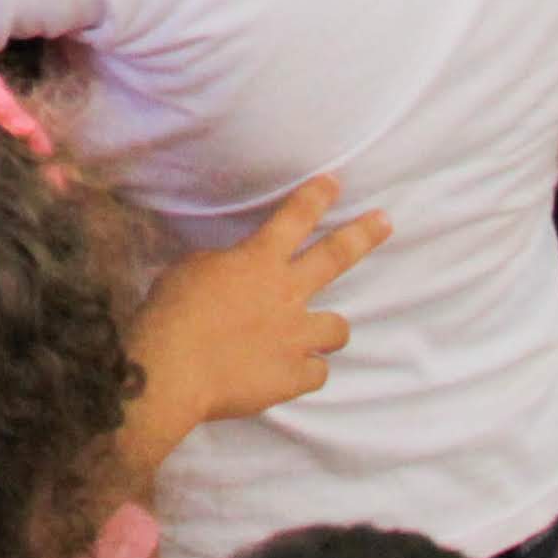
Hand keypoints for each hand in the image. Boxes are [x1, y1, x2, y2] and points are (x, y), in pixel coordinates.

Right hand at [136, 178, 390, 425]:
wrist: (175, 368)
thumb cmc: (172, 312)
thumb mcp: (193, 270)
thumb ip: (226, 267)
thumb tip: (238, 272)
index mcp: (259, 261)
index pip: (295, 218)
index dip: (316, 196)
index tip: (335, 182)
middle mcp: (286, 294)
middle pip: (335, 257)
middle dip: (363, 235)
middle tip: (384, 222)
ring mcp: (296, 337)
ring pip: (338, 328)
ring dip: (328, 328)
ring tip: (320, 332)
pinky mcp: (294, 376)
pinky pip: (317, 372)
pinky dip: (305, 370)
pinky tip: (290, 370)